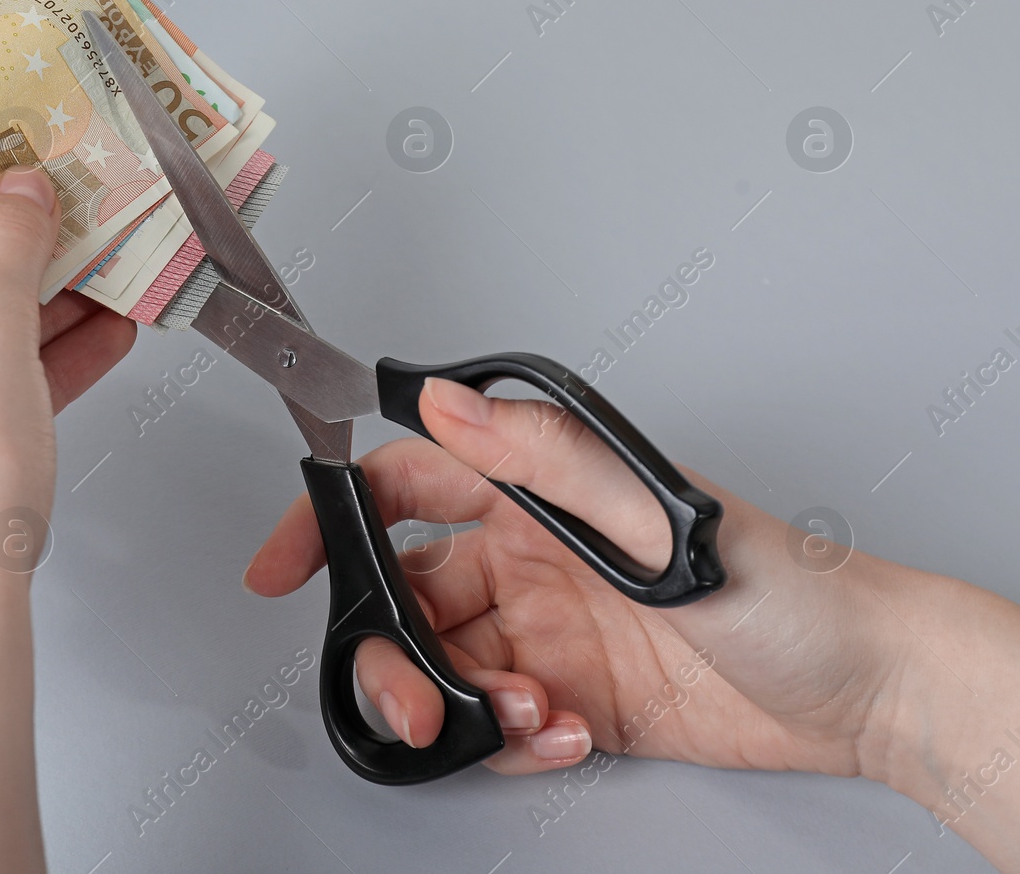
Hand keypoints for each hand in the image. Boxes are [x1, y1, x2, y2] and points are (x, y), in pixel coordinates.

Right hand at [245, 378, 1019, 866]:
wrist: (860, 685)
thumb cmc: (783, 583)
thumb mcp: (654, 513)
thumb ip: (540, 460)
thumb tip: (442, 403)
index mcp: (538, 496)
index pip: (404, 488)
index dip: (332, 519)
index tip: (283, 564)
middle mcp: (531, 560)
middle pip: (407, 597)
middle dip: (389, 651)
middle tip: (414, 695)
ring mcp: (550, 632)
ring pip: (446, 668)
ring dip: (458, 703)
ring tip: (519, 714)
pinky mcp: (574, 698)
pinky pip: (500, 723)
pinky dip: (512, 740)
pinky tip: (559, 734)